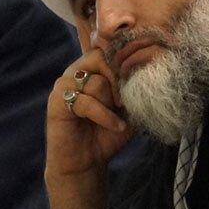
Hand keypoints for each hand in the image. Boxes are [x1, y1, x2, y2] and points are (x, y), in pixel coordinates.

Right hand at [45, 49, 133, 179]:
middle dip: (119, 82)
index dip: (125, 62)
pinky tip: (114, 126)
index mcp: (92, 68)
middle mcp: (76, 71)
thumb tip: (152, 70)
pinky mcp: (57, 102)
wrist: (87, 161)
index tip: (137, 81)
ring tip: (116, 117)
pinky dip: (104, 116)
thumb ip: (137, 88)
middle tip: (125, 103)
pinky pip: (85, 101)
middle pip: (103, 60)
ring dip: (111, 104)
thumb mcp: (130, 108)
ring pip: (96, 82)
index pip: (108, 48)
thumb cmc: (109, 132)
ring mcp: (64, 85)